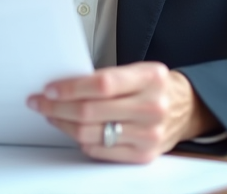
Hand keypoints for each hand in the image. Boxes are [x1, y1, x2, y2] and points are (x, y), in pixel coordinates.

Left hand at [26, 62, 217, 162]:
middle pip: (91, 111)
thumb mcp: (139, 70)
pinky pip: (100, 150)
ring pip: (91, 132)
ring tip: (52, 115)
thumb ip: (108, 77)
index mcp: (151, 78)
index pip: (102, 84)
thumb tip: (65, 85)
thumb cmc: (156, 87)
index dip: (71, 87)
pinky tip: (72, 129)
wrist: (185, 108)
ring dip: (63, 124)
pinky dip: (80, 140)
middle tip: (41, 102)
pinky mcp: (143, 155)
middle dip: (58, 106)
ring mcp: (149, 134)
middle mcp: (152, 107)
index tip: (50, 88)